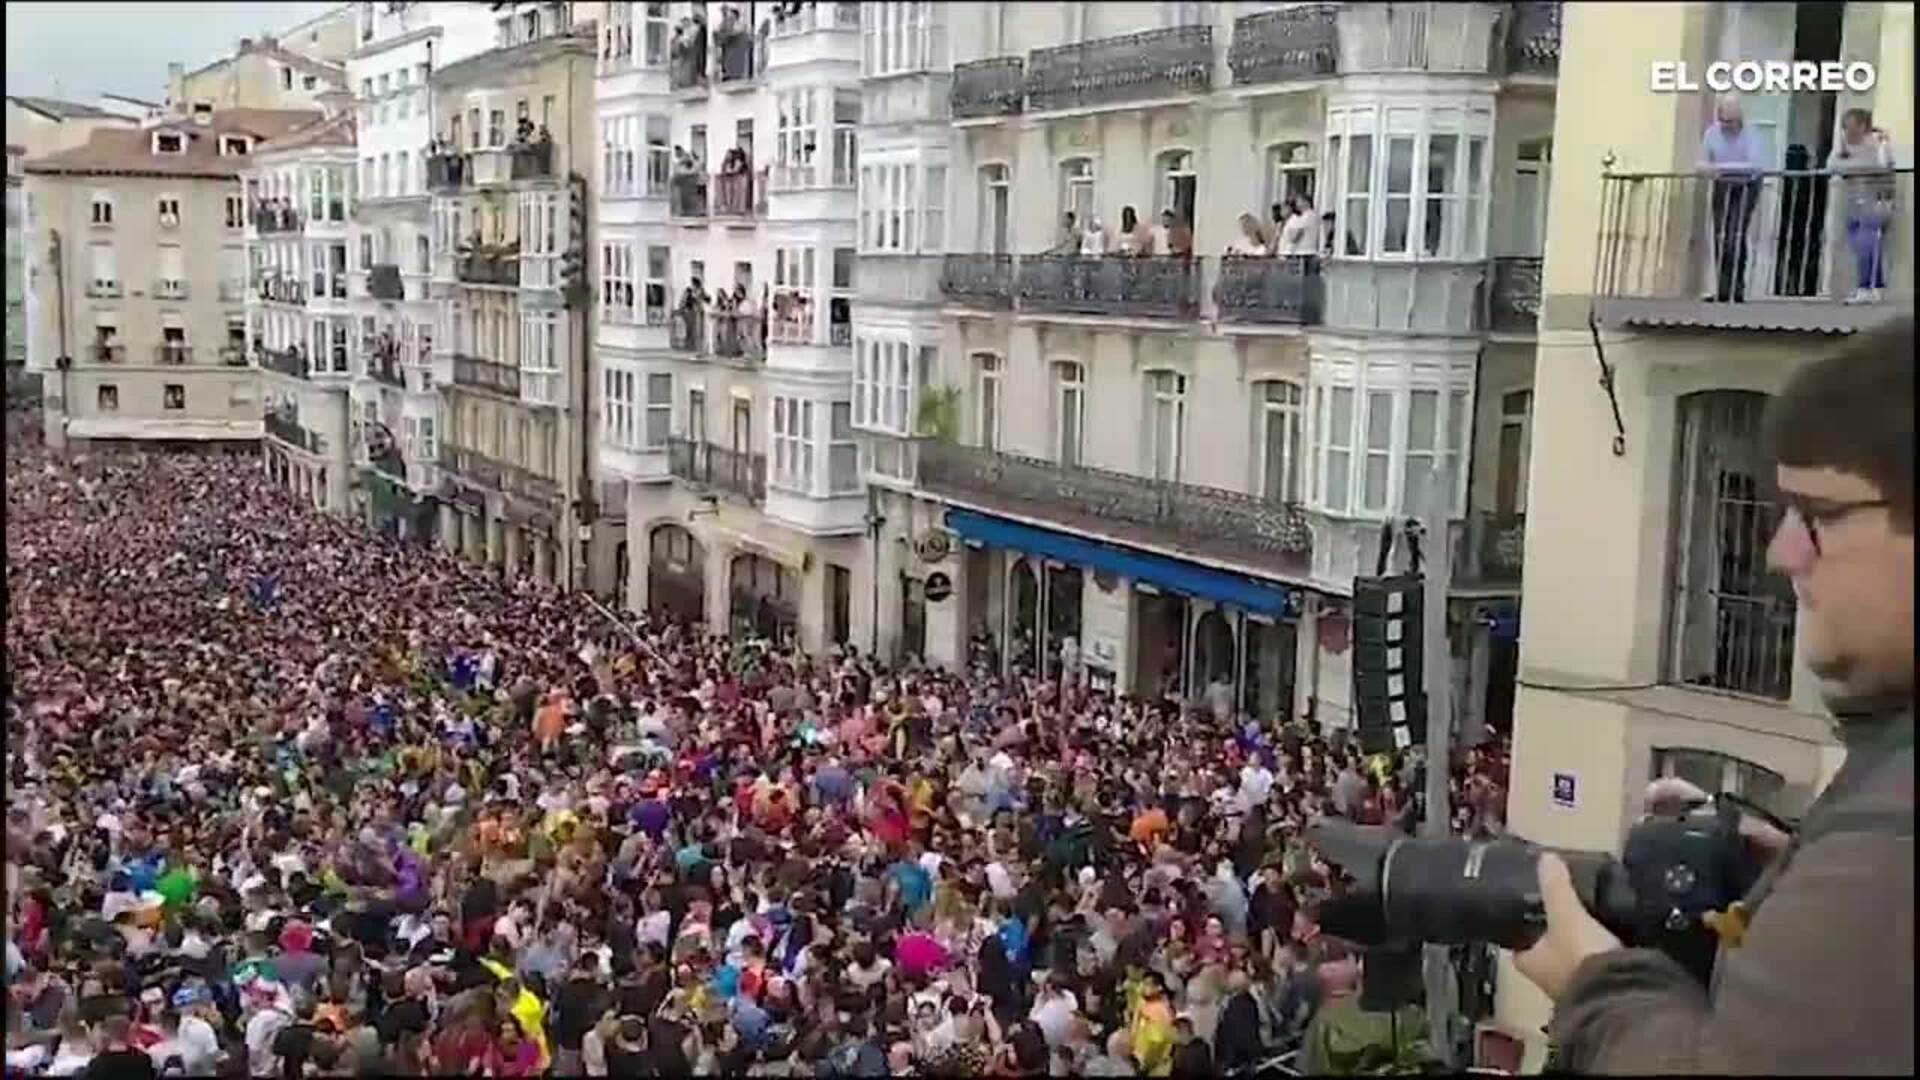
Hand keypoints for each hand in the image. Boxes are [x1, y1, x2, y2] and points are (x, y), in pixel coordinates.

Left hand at [1513, 852, 1622, 1001]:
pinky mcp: (1605, 992)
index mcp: (1530, 963)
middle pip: (1547, 954)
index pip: (1518, 947)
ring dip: (1583, 948)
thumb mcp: (1566, 915)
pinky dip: (1605, 956)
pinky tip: (1617, 940)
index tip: (1528, 914)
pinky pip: (1601, 969)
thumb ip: (1556, 888)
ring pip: (1575, 962)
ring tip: (1595, 922)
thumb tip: (1546, 858)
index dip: (1520, 932)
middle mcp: (1549, 980)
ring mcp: (1577, 989)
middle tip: (1567, 913)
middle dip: (1556, 938)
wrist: (1621, 995)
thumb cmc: (1580, 956)